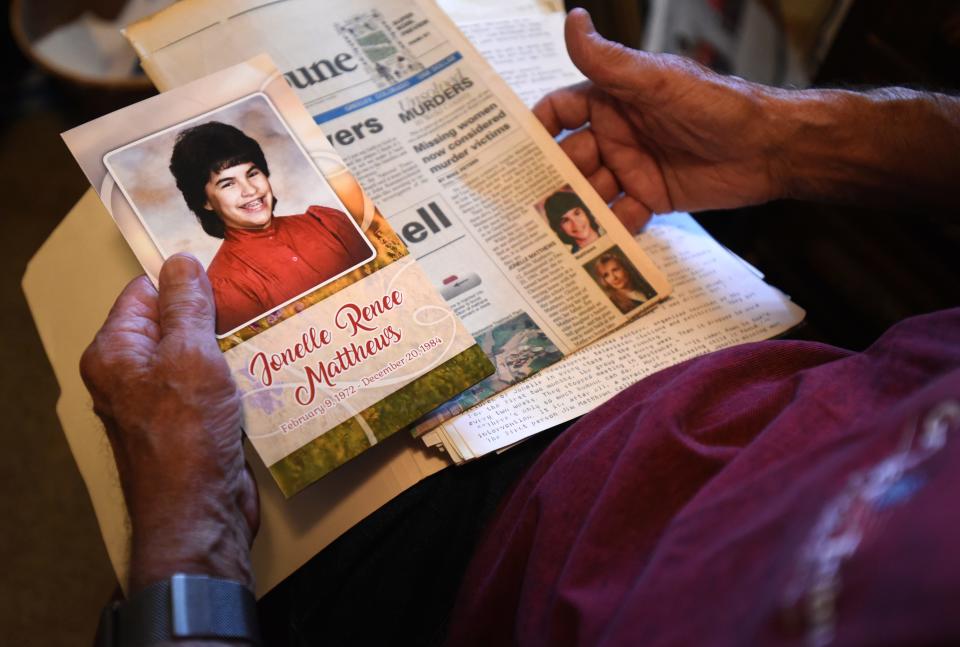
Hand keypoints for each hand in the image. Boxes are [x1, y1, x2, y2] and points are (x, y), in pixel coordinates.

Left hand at [81, 255, 258, 592]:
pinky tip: (265, 374)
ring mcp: (162, 403)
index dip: (183, 284)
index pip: (145, 294)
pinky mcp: (192, 424)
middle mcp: (132, 377)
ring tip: (264, 339)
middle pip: (175, 324)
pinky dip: (238, 379)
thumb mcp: (190, 356)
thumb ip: (186, 307)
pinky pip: (215, 386)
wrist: (200, 514)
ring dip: (231, 349)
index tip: (223, 282)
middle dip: (213, 317)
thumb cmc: (185, 439)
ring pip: (200, 356)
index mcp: (116, 353)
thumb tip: (182, 263)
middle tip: (250, 310)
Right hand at [535, 9, 787, 230]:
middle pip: (569, 159)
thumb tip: (574, 20)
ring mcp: (631, 168)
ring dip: (576, 209)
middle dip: (552, 180)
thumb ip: (610, 62)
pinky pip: (620, 217)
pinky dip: (610, 231)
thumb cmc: (717, 105)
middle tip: (531, 203)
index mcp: (611, 102)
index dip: (536, 131)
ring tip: (559, 231)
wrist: (769, 148)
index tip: (512, 153)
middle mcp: (616, 134)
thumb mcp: (658, 82)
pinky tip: (600, 245)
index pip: (559, 114)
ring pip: (590, 192)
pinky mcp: (650, 198)